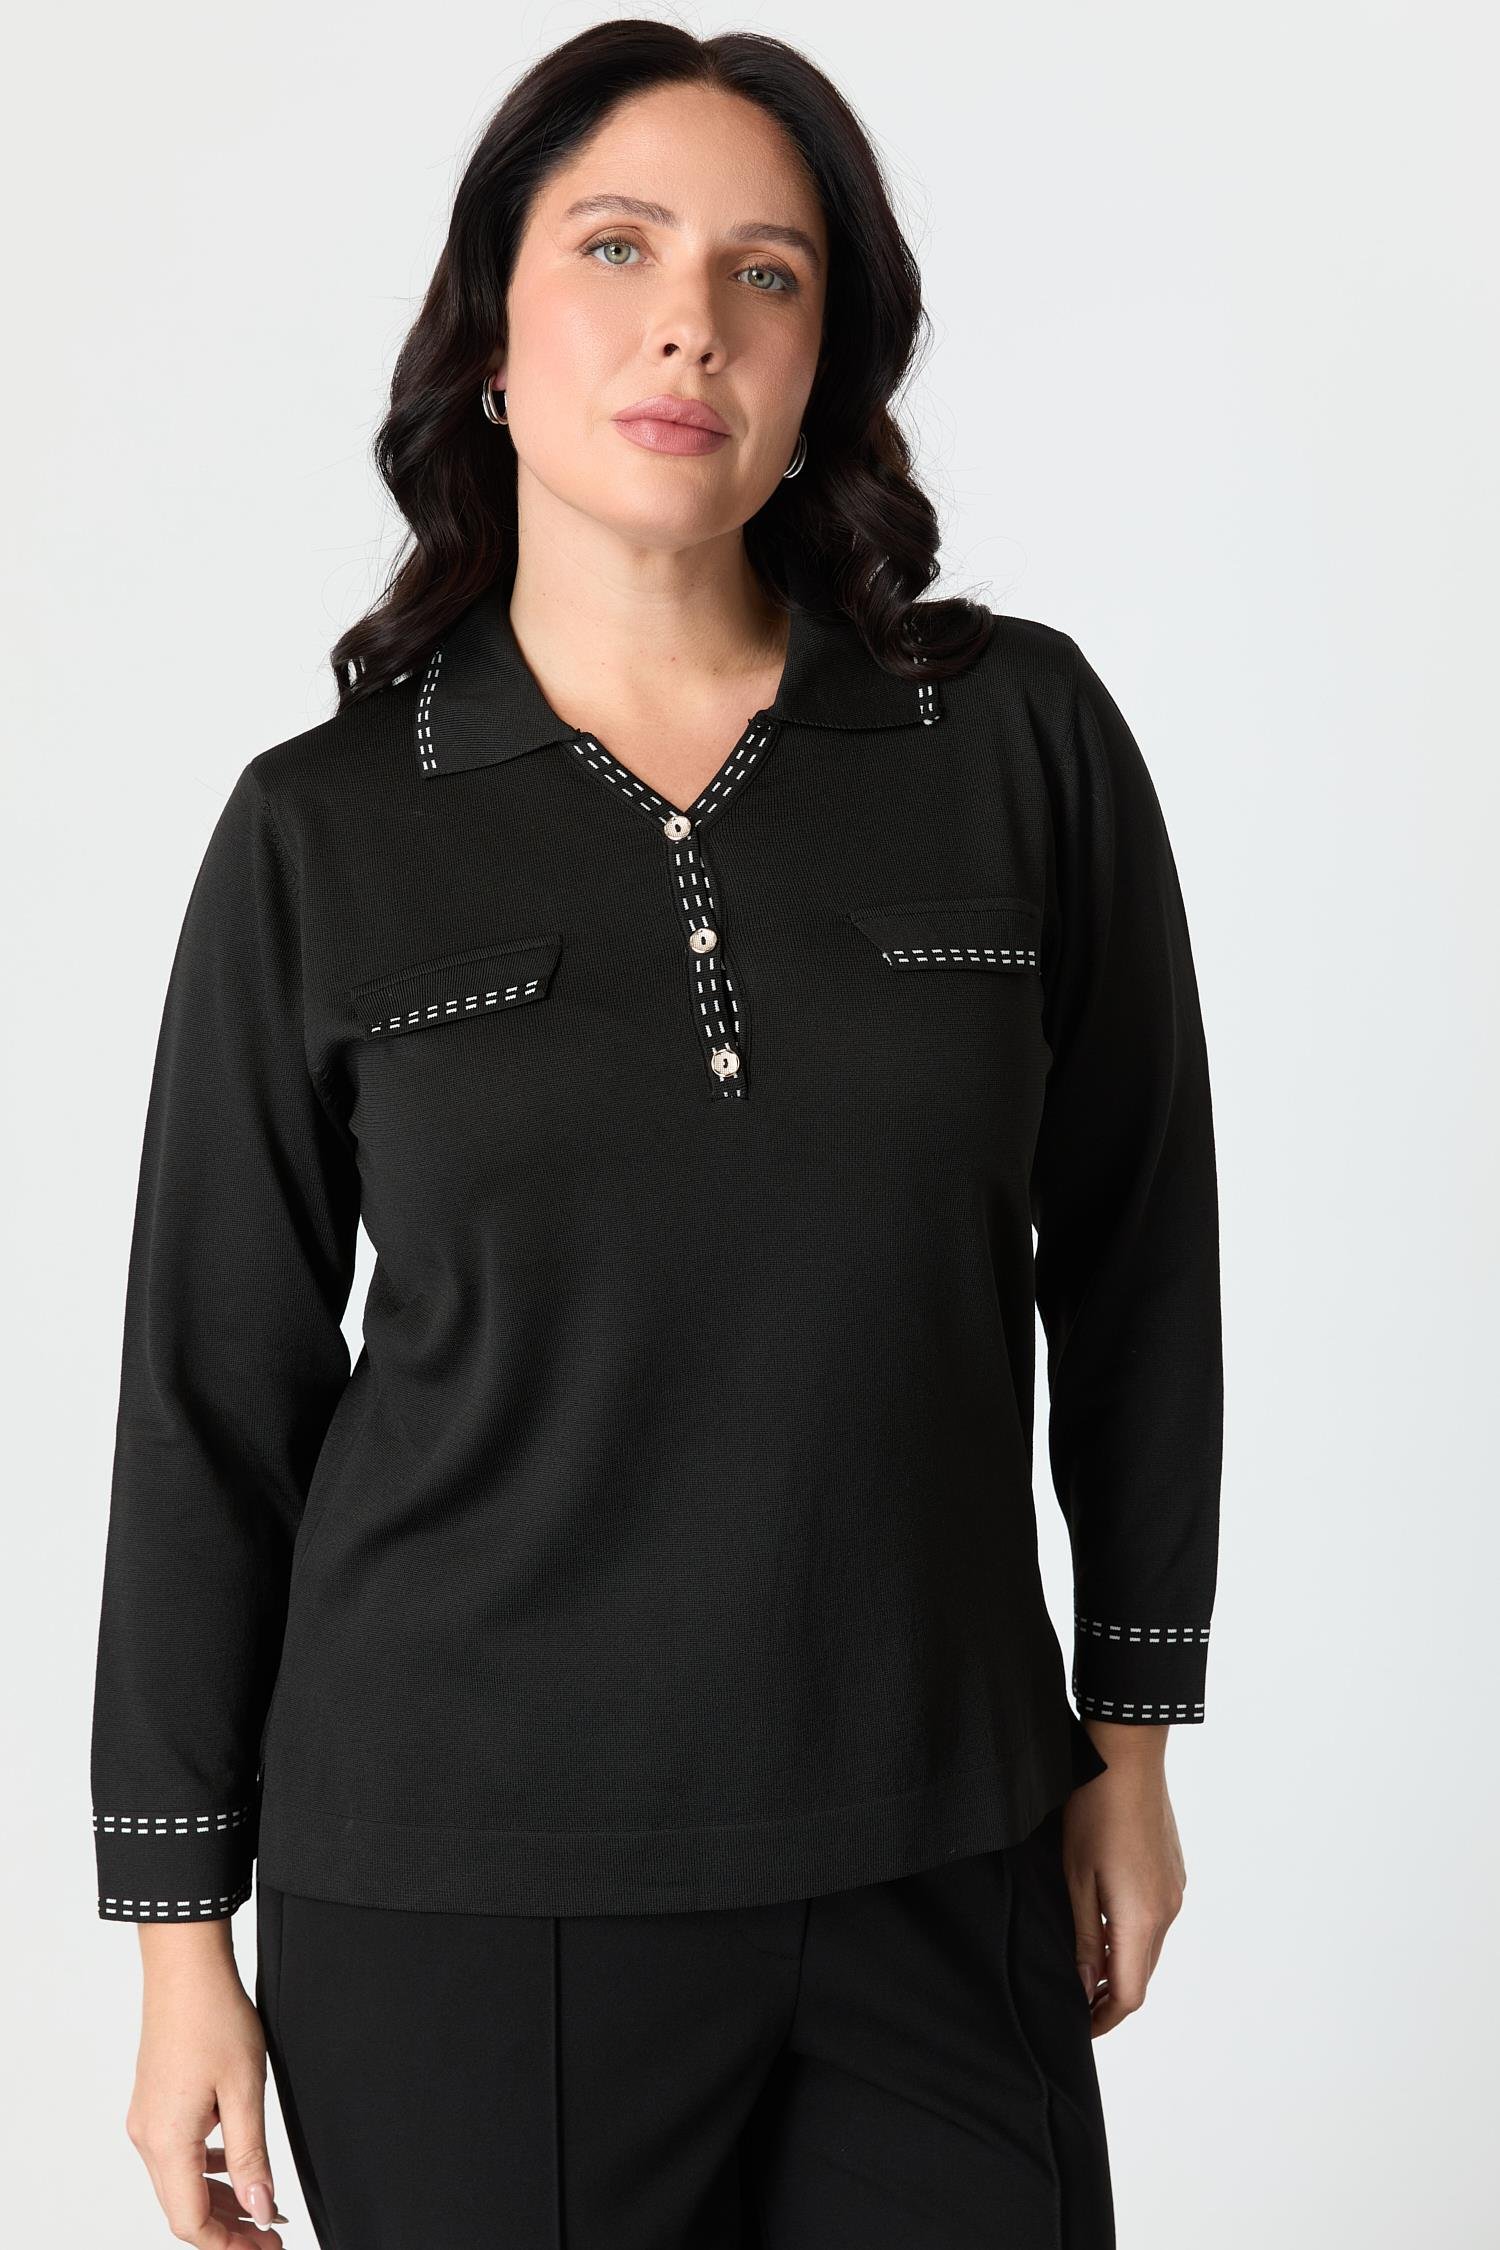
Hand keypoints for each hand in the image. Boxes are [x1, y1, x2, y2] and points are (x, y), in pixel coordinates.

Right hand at [124, 1924, 290, 2242]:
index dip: (230, 2244)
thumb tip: (260, 2210)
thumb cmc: (214, 2017)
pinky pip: (178, 2155)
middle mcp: (148, 2137)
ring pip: (180, 2183)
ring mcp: (147, 2120)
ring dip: (219, 2201)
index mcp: (167, 2142)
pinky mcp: (154, 2104)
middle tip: (270, 2235)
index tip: (267, 2247)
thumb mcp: (245, 2090)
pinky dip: (207, 2171)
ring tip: (261, 2209)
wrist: (185, 1968)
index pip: (191, 2222)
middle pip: (183, 2209)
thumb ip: (252, 2157)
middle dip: (228, 2229)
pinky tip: (236, 2165)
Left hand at [1062, 1724, 1187, 2035]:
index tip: (1079, 2027)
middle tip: (1077, 2002)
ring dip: (1123, 1963)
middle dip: (1112, 1995)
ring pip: (1150, 1947)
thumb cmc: (1094, 1811)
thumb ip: (1084, 1938)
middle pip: (1143, 1974)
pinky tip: (1107, 1923)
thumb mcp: (1075, 1879)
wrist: (1127, 1757)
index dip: (1103, 2017)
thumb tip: (1086, 1987)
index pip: (1129, 1993)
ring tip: (1087, 1967)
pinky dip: (1133, 1935)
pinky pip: (1156, 1920)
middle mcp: (1167, 1911)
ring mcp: (1174, 1890)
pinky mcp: (1173, 1873)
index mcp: (1141, 1918)